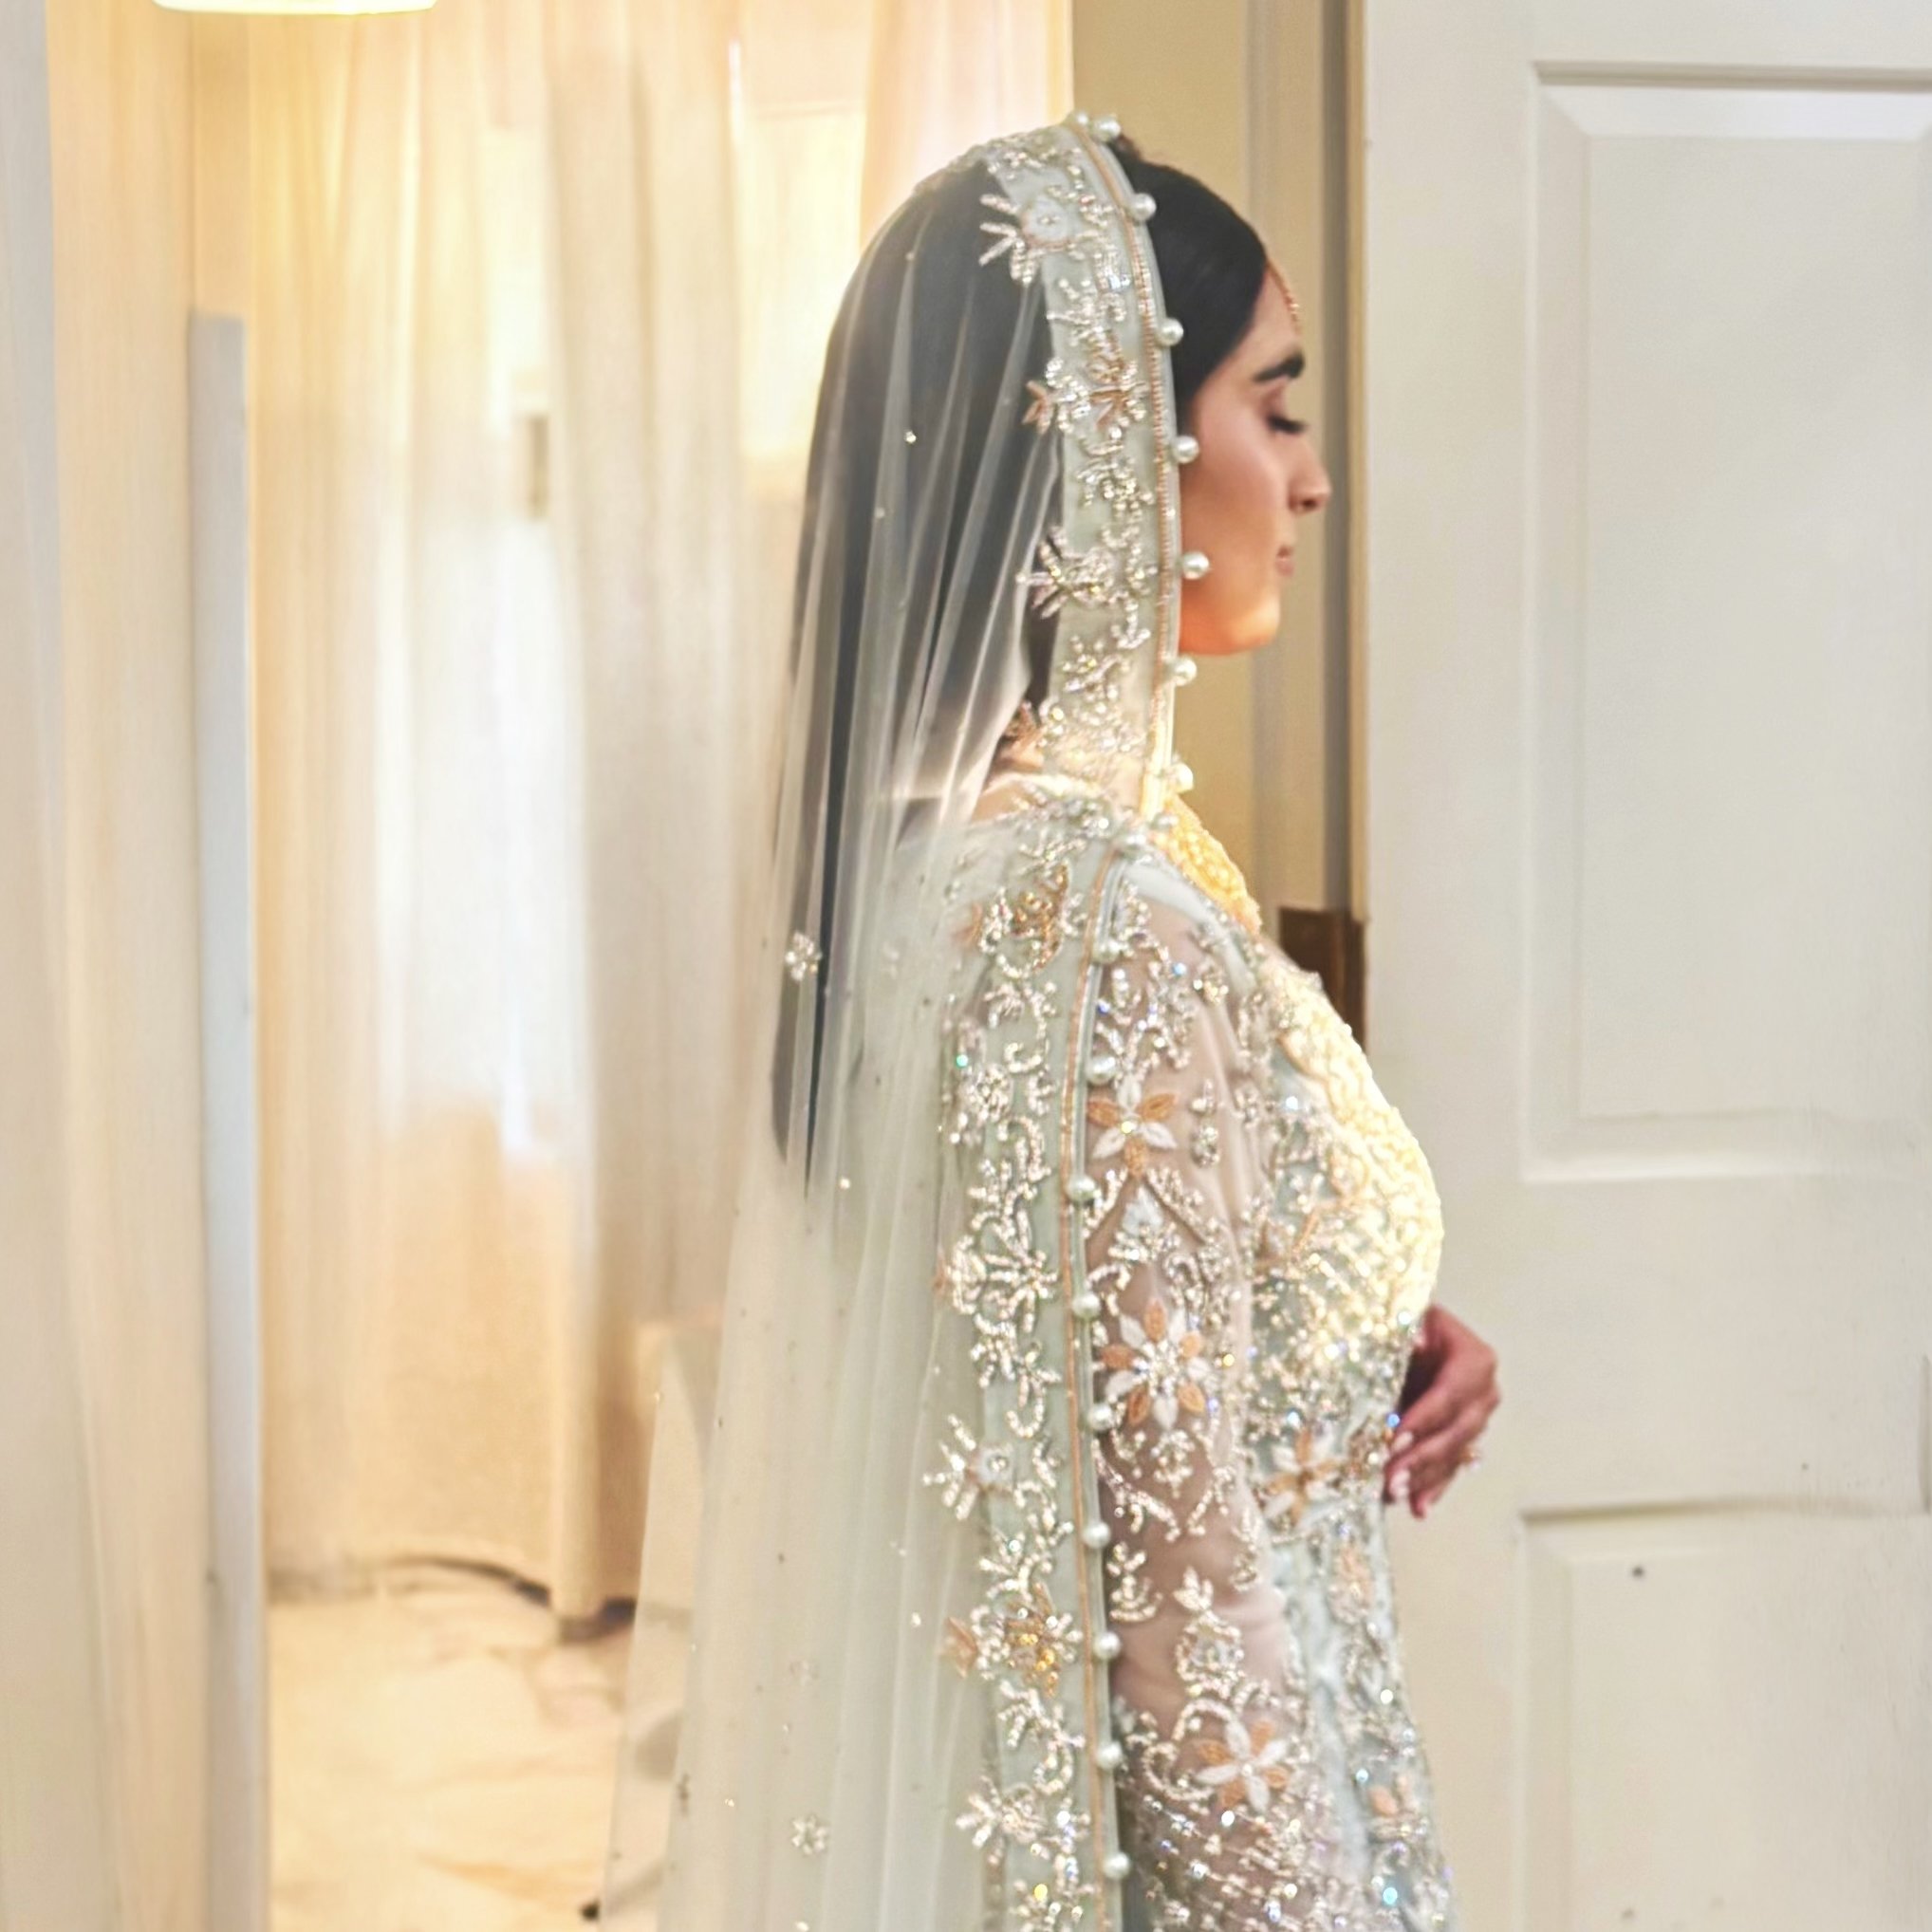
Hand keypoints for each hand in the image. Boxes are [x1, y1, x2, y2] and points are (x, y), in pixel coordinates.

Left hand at [1384, 1304, 1499, 1519]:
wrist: (1415, 1330)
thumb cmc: (1409, 1320)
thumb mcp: (1409, 1316)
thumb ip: (1408, 1329)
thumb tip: (1414, 1341)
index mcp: (1475, 1360)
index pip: (1448, 1395)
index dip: (1422, 1419)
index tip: (1394, 1439)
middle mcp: (1485, 1392)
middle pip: (1454, 1431)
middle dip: (1421, 1457)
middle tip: (1391, 1479)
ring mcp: (1477, 1419)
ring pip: (1453, 1454)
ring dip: (1424, 1478)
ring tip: (1395, 1495)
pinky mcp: (1463, 1437)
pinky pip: (1451, 1466)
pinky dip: (1433, 1487)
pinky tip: (1418, 1509)